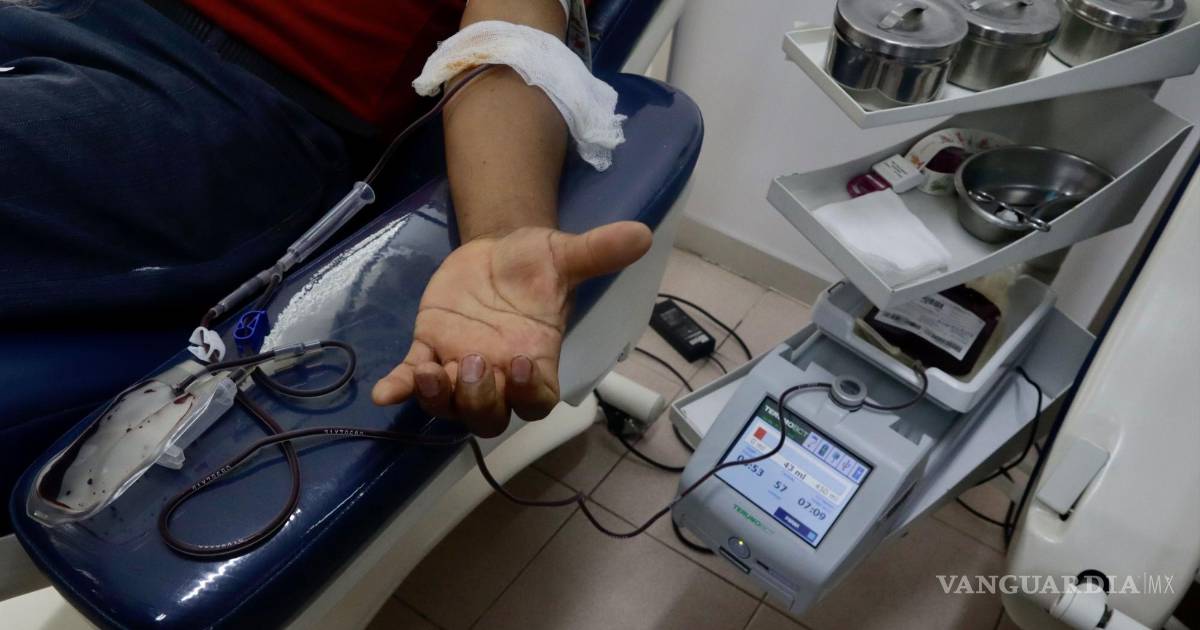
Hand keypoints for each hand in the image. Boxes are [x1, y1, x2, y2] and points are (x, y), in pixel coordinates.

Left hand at [371, 221, 651, 436]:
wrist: (500, 251)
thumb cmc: (537, 264)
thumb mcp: (566, 254)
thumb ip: (598, 252)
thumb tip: (640, 233)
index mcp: (536, 361)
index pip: (537, 400)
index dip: (529, 394)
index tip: (522, 364)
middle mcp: (498, 376)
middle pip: (489, 416)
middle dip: (479, 400)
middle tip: (475, 362)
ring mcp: (459, 367)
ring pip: (448, 406)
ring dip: (438, 398)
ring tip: (430, 373)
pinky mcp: (427, 351)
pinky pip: (411, 380)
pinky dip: (398, 388)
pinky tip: (384, 391)